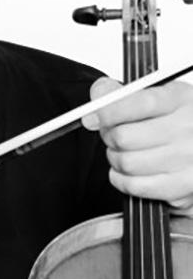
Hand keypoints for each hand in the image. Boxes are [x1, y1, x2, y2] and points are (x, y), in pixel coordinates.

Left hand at [82, 76, 192, 215]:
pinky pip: (135, 185)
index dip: (108, 111)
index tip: (95, 116)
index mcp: (181, 99)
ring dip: (115, 159)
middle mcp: (188, 128)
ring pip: (126, 162)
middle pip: (124, 136)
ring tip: (124, 153)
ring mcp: (188, 158)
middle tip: (112, 136)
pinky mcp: (184, 185)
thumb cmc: (184, 124)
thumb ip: (125, 94)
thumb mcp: (161, 98)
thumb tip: (99, 93)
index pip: (137, 103)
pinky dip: (122, 180)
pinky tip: (127, 173)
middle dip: (109, 137)